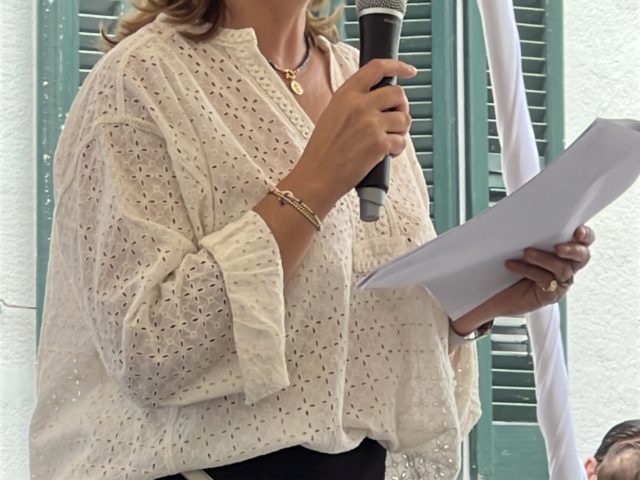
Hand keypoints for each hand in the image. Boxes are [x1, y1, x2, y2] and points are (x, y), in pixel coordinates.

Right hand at [288, 59, 416, 211]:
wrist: (316, 177)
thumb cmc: (322, 152)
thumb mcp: (332, 115)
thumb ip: (354, 103)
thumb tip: (380, 101)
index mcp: (346, 95)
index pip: (376, 68)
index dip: (397, 66)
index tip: (409, 70)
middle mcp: (359, 105)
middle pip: (398, 93)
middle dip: (402, 106)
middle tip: (396, 118)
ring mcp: (370, 124)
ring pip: (404, 118)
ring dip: (400, 131)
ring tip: (387, 140)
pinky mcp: (379, 144)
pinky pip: (401, 141)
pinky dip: (397, 149)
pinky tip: (384, 155)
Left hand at [452, 225, 594, 335]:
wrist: (495, 292)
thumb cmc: (509, 263)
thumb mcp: (518, 243)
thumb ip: (528, 230)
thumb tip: (521, 211)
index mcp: (564, 249)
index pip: (584, 239)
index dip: (585, 234)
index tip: (577, 230)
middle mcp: (566, 265)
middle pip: (582, 256)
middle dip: (573, 249)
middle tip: (558, 247)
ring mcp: (559, 282)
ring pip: (563, 268)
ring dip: (545, 258)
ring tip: (527, 252)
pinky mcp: (549, 295)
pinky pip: (546, 280)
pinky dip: (529, 270)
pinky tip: (512, 265)